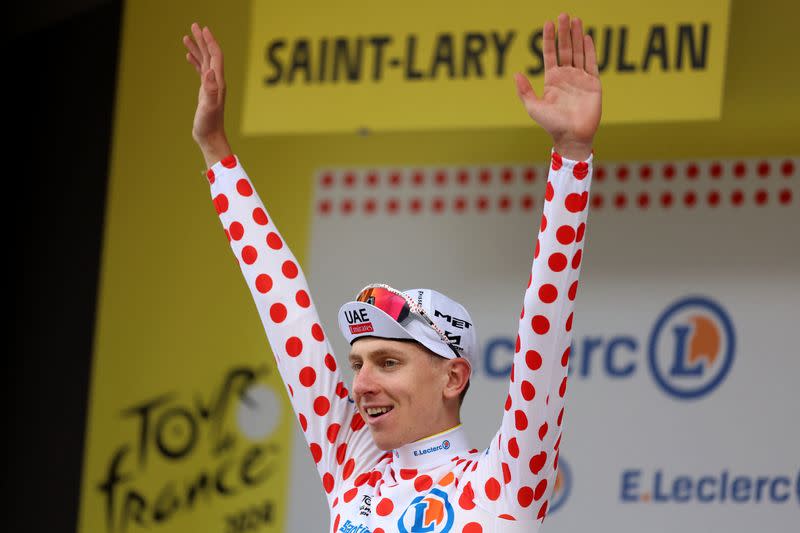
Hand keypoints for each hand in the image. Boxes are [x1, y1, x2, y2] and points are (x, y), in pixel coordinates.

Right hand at [183, 23, 230, 166]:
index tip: (202, 29)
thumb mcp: (208, 106)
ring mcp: (211, 86)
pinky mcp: (205, 92)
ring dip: (197, 49)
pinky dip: (196, 62)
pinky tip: (189, 56)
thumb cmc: (209, 124)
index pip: (215, 56)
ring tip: (187, 37)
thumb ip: (210, 89)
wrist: (210, 137)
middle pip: (210, 55)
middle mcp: (216, 82)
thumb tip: (209, 71)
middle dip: (202, 40)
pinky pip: (201, 72)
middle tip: (194, 26)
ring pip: (205, 62)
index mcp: (218, 82)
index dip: (209, 41)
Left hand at [514, 13, 601, 160]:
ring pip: (579, 52)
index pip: (550, 54)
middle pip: (566, 49)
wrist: (572, 136)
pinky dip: (590, 50)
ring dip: (577, 36)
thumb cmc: (551, 124)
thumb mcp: (533, 107)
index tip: (548, 23)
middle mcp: (567, 76)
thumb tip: (515, 74)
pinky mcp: (593, 83)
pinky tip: (587, 36)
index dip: (549, 38)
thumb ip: (524, 91)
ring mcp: (580, 78)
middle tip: (564, 14)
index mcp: (552, 79)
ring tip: (576, 19)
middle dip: (564, 32)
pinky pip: (592, 63)